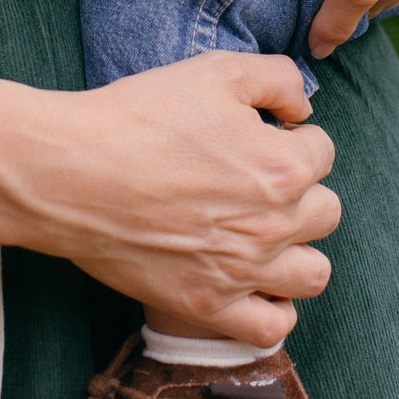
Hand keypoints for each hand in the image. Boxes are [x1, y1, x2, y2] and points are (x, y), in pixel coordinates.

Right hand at [0, 53, 339, 342]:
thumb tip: (302, 109)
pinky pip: (272, 328)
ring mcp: (243, 272)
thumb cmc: (140, 116)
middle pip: (326, 211)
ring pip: (313, 274)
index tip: (258, 134)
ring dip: (297, 249)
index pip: (322, 150)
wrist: (72, 172)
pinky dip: (272, 307)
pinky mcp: (209, 307)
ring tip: (262, 231)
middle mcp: (274, 224)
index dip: (291, 135)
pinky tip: (250, 280)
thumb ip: (276, 79)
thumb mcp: (213, 70)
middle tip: (255, 178)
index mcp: (281, 165)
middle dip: (300, 189)